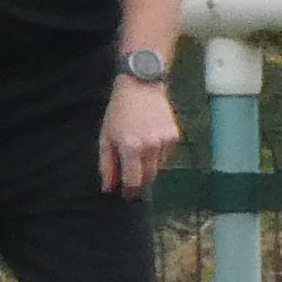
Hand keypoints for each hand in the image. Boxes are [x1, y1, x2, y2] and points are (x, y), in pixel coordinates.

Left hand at [103, 77, 179, 195]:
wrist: (142, 86)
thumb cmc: (119, 111)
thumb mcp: (106, 137)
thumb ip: (107, 164)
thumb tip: (109, 188)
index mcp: (131, 147)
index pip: (133, 180)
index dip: (129, 191)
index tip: (126, 195)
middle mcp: (151, 147)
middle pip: (148, 177)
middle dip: (139, 182)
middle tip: (131, 181)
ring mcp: (165, 142)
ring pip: (158, 168)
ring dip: (148, 168)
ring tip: (139, 156)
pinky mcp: (175, 136)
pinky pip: (166, 156)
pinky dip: (157, 156)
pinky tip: (149, 144)